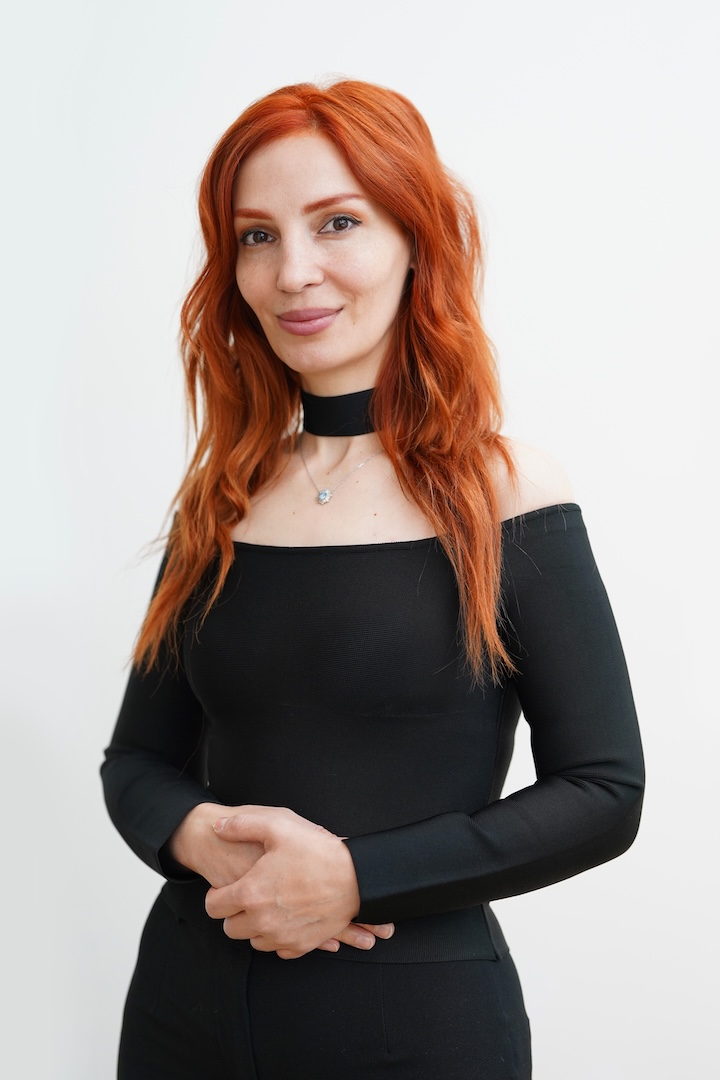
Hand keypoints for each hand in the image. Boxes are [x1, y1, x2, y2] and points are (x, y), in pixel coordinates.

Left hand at [170, 804, 393, 955]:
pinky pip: (277, 950)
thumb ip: (242, 825)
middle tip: (248, 895)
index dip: (216, 895)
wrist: (356, 879)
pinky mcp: (300, 946)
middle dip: (234, 912)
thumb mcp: (279, 826)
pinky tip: (285, 917)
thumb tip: (218, 827)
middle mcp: (261, 921)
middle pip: (230, 929)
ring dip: (254, 926)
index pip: (213, 907)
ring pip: (253, 940)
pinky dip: (277, 936)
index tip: (226, 887)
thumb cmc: (317, 851)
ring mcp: (281, 937)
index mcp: (250, 894)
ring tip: (268, 904)